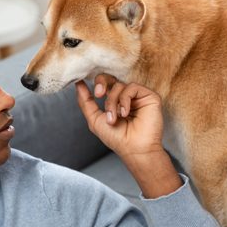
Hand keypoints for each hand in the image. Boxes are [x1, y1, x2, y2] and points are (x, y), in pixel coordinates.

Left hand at [75, 75, 181, 196]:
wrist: (134, 149)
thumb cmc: (117, 139)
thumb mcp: (95, 120)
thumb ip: (85, 102)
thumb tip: (78, 84)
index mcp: (114, 101)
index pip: (104, 84)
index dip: (96, 83)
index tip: (83, 83)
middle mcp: (126, 97)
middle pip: (111, 77)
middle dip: (101, 83)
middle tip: (98, 94)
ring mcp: (138, 96)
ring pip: (119, 85)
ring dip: (112, 102)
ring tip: (113, 119)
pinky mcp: (149, 96)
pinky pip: (132, 87)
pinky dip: (124, 100)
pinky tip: (124, 113)